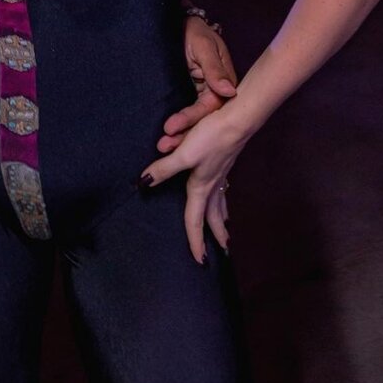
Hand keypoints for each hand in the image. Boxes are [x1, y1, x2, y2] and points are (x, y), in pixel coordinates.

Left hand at [141, 104, 247, 262]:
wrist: (238, 120)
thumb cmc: (212, 138)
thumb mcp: (184, 155)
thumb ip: (164, 169)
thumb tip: (144, 183)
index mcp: (201, 188)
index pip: (195, 221)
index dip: (196, 242)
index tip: (200, 262)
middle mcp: (212, 185)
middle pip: (214, 216)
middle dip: (218, 235)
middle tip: (224, 251)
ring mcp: (221, 173)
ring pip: (221, 202)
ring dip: (222, 218)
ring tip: (226, 228)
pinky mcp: (225, 162)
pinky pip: (224, 187)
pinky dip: (224, 198)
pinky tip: (224, 193)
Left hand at [157, 16, 237, 153]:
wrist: (182, 22)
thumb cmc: (195, 30)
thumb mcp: (203, 46)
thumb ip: (214, 68)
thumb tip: (229, 91)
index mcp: (225, 81)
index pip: (210, 106)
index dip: (191, 118)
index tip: (171, 127)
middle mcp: (217, 91)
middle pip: (203, 118)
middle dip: (184, 133)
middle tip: (163, 144)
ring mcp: (204, 93)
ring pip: (195, 119)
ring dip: (180, 133)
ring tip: (161, 146)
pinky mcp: (193, 94)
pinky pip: (187, 113)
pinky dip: (178, 125)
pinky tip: (166, 138)